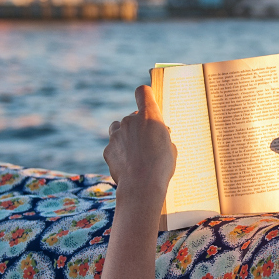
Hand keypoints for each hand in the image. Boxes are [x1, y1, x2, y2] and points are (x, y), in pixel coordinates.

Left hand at [103, 85, 176, 204]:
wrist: (142, 186)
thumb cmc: (161, 166)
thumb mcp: (170, 148)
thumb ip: (162, 136)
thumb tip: (159, 136)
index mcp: (149, 116)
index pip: (143, 92)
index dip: (145, 95)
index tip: (147, 101)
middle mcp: (130, 120)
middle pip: (133, 116)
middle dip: (139, 126)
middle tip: (148, 142)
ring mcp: (116, 134)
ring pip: (119, 128)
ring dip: (125, 135)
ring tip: (135, 152)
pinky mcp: (107, 149)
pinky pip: (114, 147)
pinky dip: (119, 153)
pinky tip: (128, 166)